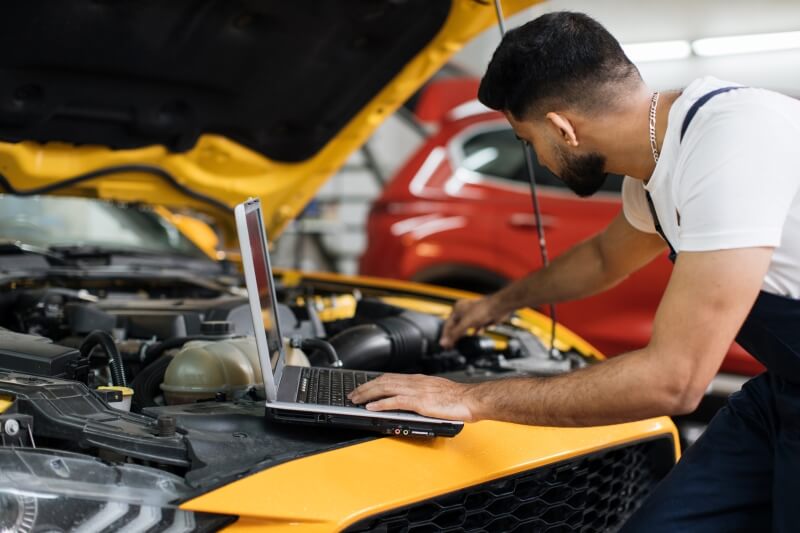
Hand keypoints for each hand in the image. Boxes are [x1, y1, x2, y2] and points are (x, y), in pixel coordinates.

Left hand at [348, 373, 477, 421]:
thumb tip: (412, 400)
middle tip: (353, 394)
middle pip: (383, 381)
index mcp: (418, 379)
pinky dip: (380, 404)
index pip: (390, 377)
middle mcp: (415, 382)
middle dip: (366, 387)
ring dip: (368, 394)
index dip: (374, 382)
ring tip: (356, 400)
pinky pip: (395, 402)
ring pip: (385, 389)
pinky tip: (371, 407)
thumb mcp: (436, 391)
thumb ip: (422, 394)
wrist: (472, 399)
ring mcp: (416, 391)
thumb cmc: (459, 398)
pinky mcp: (420, 402)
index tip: (364, 387)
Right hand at [440, 295, 505, 348]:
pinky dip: (475, 331)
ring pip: (466, 327)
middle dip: (454, 335)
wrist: (498, 308)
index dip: (445, 335)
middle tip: (451, 345)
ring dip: (464, 334)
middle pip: (456, 326)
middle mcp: (464, 311)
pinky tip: (476, 334)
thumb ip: (455, 334)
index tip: (444, 344)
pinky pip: (476, 327)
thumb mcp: (465, 323)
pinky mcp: (482, 318)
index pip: (447, 324)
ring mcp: (473, 314)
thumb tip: (444, 342)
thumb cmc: (482, 310)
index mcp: (457, 309)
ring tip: (461, 342)